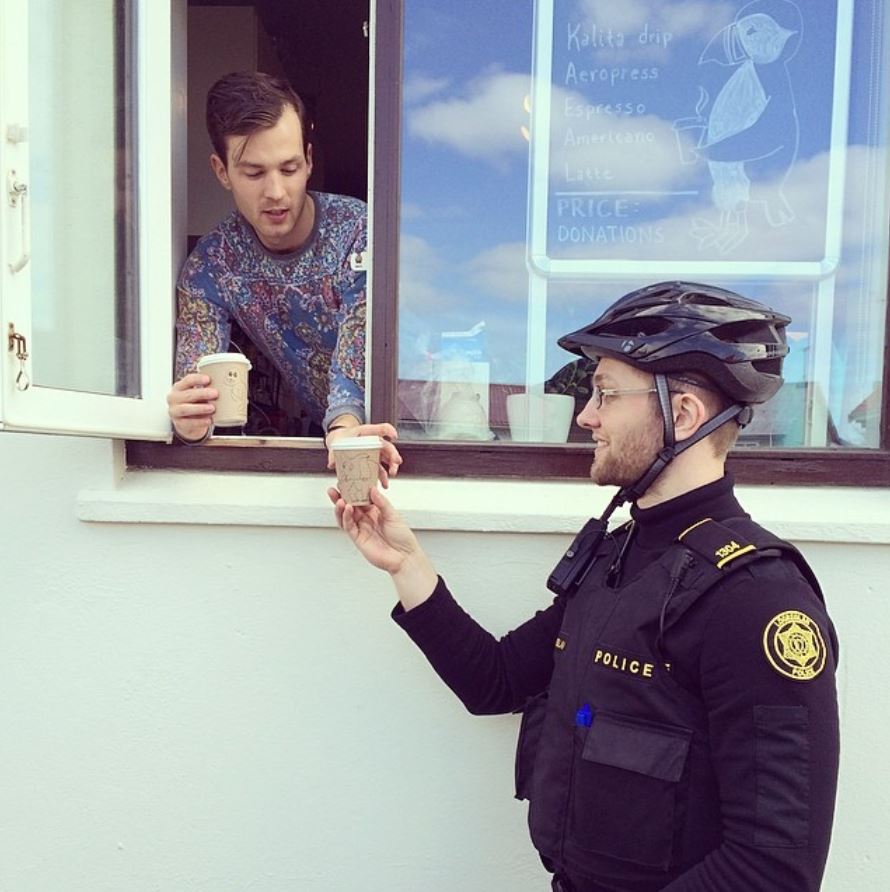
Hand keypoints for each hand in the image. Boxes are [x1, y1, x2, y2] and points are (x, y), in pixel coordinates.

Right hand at [167, 373, 217, 442]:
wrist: (186, 422)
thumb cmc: (194, 403)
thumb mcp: (197, 394)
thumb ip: (206, 389)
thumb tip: (224, 387)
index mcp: (179, 387)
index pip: (187, 380)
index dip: (198, 379)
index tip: (208, 379)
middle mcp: (174, 398)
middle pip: (188, 394)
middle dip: (202, 394)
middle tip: (215, 393)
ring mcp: (175, 411)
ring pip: (186, 409)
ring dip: (200, 408)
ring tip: (212, 408)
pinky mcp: (179, 423)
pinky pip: (189, 423)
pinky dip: (200, 421)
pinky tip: (209, 420)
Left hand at [326, 422, 402, 487]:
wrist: (339, 442)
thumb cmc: (342, 439)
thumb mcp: (336, 443)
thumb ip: (333, 453)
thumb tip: (332, 463)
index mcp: (366, 433)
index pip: (380, 429)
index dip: (388, 431)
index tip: (393, 436)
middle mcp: (373, 442)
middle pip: (387, 447)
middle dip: (393, 455)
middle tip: (395, 462)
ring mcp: (374, 452)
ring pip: (387, 459)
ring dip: (391, 466)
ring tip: (392, 473)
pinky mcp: (373, 462)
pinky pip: (380, 469)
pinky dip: (383, 477)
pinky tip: (384, 483)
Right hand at [327, 486, 436, 608]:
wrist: (404, 556)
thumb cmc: (402, 536)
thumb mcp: (393, 515)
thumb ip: (381, 502)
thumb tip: (372, 489)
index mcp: (375, 511)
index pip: (360, 498)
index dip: (353, 491)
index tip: (347, 481)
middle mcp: (366, 519)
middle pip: (350, 506)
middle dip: (340, 498)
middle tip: (334, 489)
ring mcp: (361, 529)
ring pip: (345, 517)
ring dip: (340, 508)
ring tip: (338, 499)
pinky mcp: (358, 539)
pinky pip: (349, 527)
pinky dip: (346, 517)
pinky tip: (346, 508)